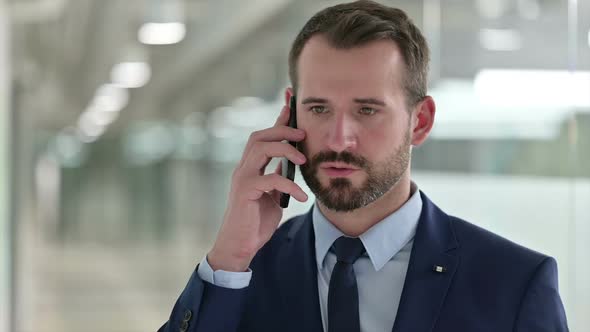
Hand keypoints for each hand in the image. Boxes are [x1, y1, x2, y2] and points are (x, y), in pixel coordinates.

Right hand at [207, 105, 307, 271]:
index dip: (278, 119)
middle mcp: (243, 169)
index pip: (263, 137)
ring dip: (285, 149)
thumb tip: (289, 168)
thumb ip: (277, 180)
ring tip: (303, 161)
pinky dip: (289, 185)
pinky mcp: (245, 192)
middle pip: (259, 136)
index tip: (291, 103)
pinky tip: (301, 197)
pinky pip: (270, 179)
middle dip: (282, 129)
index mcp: (251, 168)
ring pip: (260, 149)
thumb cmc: (255, 222)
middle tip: (303, 134)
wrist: (240, 247)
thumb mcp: (272, 197)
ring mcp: (242, 179)